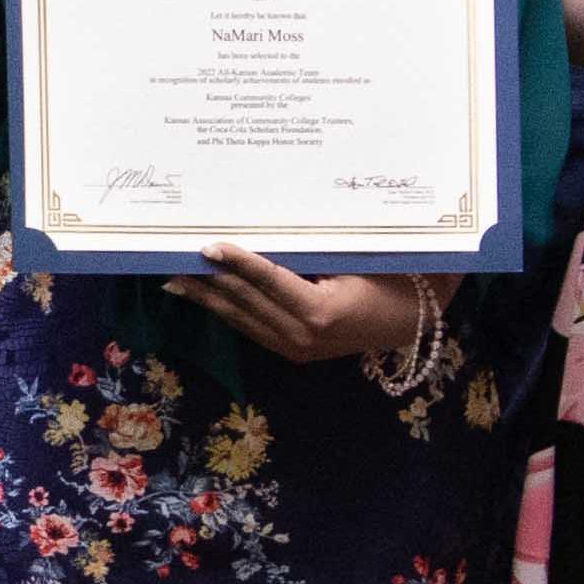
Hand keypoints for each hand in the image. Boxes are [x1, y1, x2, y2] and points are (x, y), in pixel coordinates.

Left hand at [170, 248, 433, 367]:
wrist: (412, 320)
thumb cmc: (390, 277)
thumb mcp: (354, 259)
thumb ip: (310, 252)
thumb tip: (264, 231)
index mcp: (321, 313)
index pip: (269, 281)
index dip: (237, 262)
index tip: (207, 245)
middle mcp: (303, 337)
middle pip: (245, 303)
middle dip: (206, 282)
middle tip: (171, 259)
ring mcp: (296, 350)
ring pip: (242, 320)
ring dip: (207, 299)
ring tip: (173, 280)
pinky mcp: (292, 352)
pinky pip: (252, 328)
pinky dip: (226, 310)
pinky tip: (204, 297)